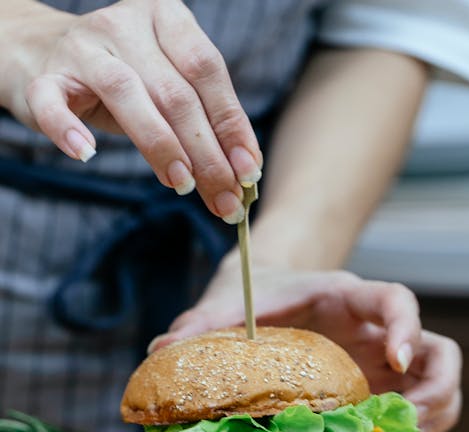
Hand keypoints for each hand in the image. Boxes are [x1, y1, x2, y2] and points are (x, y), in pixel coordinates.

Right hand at [0, 0, 260, 221]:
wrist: (42, 54)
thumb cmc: (124, 78)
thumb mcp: (168, 89)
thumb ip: (203, 122)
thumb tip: (243, 176)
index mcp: (166, 18)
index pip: (207, 72)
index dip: (231, 125)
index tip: (249, 171)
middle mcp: (125, 25)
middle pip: (174, 93)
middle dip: (205, 153)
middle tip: (224, 198)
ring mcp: (81, 48)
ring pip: (125, 94)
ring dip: (159, 146)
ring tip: (182, 184)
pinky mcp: (42, 77)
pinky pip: (52, 104)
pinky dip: (68, 131)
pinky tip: (87, 155)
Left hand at [149, 265, 461, 431]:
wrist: (271, 296)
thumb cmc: (259, 295)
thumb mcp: (234, 300)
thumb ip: (204, 321)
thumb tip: (160, 350)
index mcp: (351, 300)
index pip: (397, 301)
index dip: (408, 328)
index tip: (395, 359)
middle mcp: (379, 337)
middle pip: (439, 361)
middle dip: (432, 398)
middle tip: (401, 430)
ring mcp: (383, 371)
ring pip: (436, 400)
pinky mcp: (376, 399)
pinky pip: (406, 427)